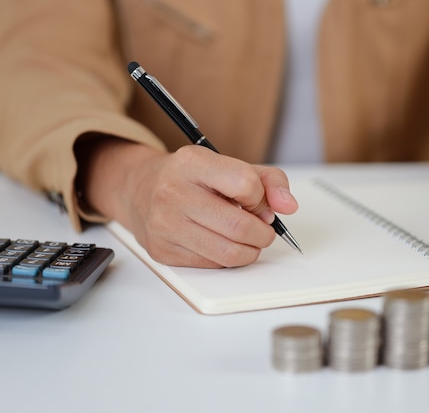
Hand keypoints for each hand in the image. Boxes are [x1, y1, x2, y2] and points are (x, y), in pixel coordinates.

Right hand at [79, 138, 298, 267]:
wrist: (140, 189)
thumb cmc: (192, 178)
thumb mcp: (229, 165)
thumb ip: (269, 181)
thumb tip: (288, 206)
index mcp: (192, 163)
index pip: (245, 185)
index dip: (261, 199)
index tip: (257, 202)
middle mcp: (173, 192)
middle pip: (240, 226)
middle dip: (262, 233)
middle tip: (262, 229)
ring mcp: (164, 224)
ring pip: (229, 252)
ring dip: (250, 250)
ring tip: (247, 239)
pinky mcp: (162, 251)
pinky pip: (212, 265)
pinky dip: (228, 258)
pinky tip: (222, 243)